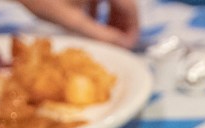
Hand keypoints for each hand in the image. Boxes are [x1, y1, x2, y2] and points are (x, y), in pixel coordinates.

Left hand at [18, 0, 139, 48]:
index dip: (132, 30)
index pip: (131, 8)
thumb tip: (123, 46)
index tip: (128, 46)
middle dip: (123, 24)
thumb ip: (101, 35)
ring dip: (112, 16)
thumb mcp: (72, 21)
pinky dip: (100, 5)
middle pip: (125, 2)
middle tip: (118, 44)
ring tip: (105, 35)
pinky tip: (90, 19)